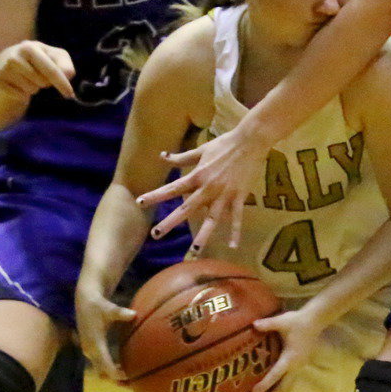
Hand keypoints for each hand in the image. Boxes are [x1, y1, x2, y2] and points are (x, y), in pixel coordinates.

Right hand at [0, 41, 75, 101]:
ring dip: (34, 88)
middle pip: (42, 82)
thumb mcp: (54, 56)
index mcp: (30, 47)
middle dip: (45, 82)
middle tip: (38, 74)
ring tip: (28, 78)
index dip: (62, 83)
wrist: (7, 61)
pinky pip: (20, 96)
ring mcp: (4, 69)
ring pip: (31, 90)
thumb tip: (67, 75)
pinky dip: (24, 94)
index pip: (50, 69)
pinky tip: (19, 84)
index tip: (70, 95)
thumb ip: (65, 65)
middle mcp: (14, 57)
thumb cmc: (38, 59)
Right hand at [75, 277, 134, 381]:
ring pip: (100, 370)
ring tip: (131, 379)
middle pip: (103, 373)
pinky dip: (110, 369)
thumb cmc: (98, 305)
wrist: (85, 300)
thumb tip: (134, 314)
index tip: (130, 377)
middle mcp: (90, 351)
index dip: (117, 374)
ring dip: (113, 376)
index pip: (106, 365)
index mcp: (95, 344)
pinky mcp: (90, 349)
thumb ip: (121, 313)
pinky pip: (100, 364)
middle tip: (134, 384)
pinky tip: (123, 367)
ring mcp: (89, 351)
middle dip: (117, 380)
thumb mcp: (109, 308)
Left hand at [137, 122, 268, 252]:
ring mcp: (224, 195)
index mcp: (197, 176)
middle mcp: (208, 188)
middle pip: (186, 209)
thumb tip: (162, 156)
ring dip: (203, 236)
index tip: (140, 203)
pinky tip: (233, 247)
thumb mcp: (200, 150)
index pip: (172, 188)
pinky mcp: (239, 197)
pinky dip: (235, 232)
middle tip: (155, 235)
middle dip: (170, 222)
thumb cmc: (224, 144)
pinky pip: (237, 218)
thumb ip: (181, 157)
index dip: (155, 196)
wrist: (250, 141)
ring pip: (212, 219)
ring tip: (195, 250)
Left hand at [250, 307, 322, 391]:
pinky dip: (281, 390)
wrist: (315, 320)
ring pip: (287, 387)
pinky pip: (289, 382)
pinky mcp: (300, 365)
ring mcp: (299, 367)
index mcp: (290, 358)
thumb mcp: (282, 321)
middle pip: (283, 388)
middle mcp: (296, 366)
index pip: (276, 374)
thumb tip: (253, 324)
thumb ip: (268, 324)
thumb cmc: (298, 321)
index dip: (265, 384)